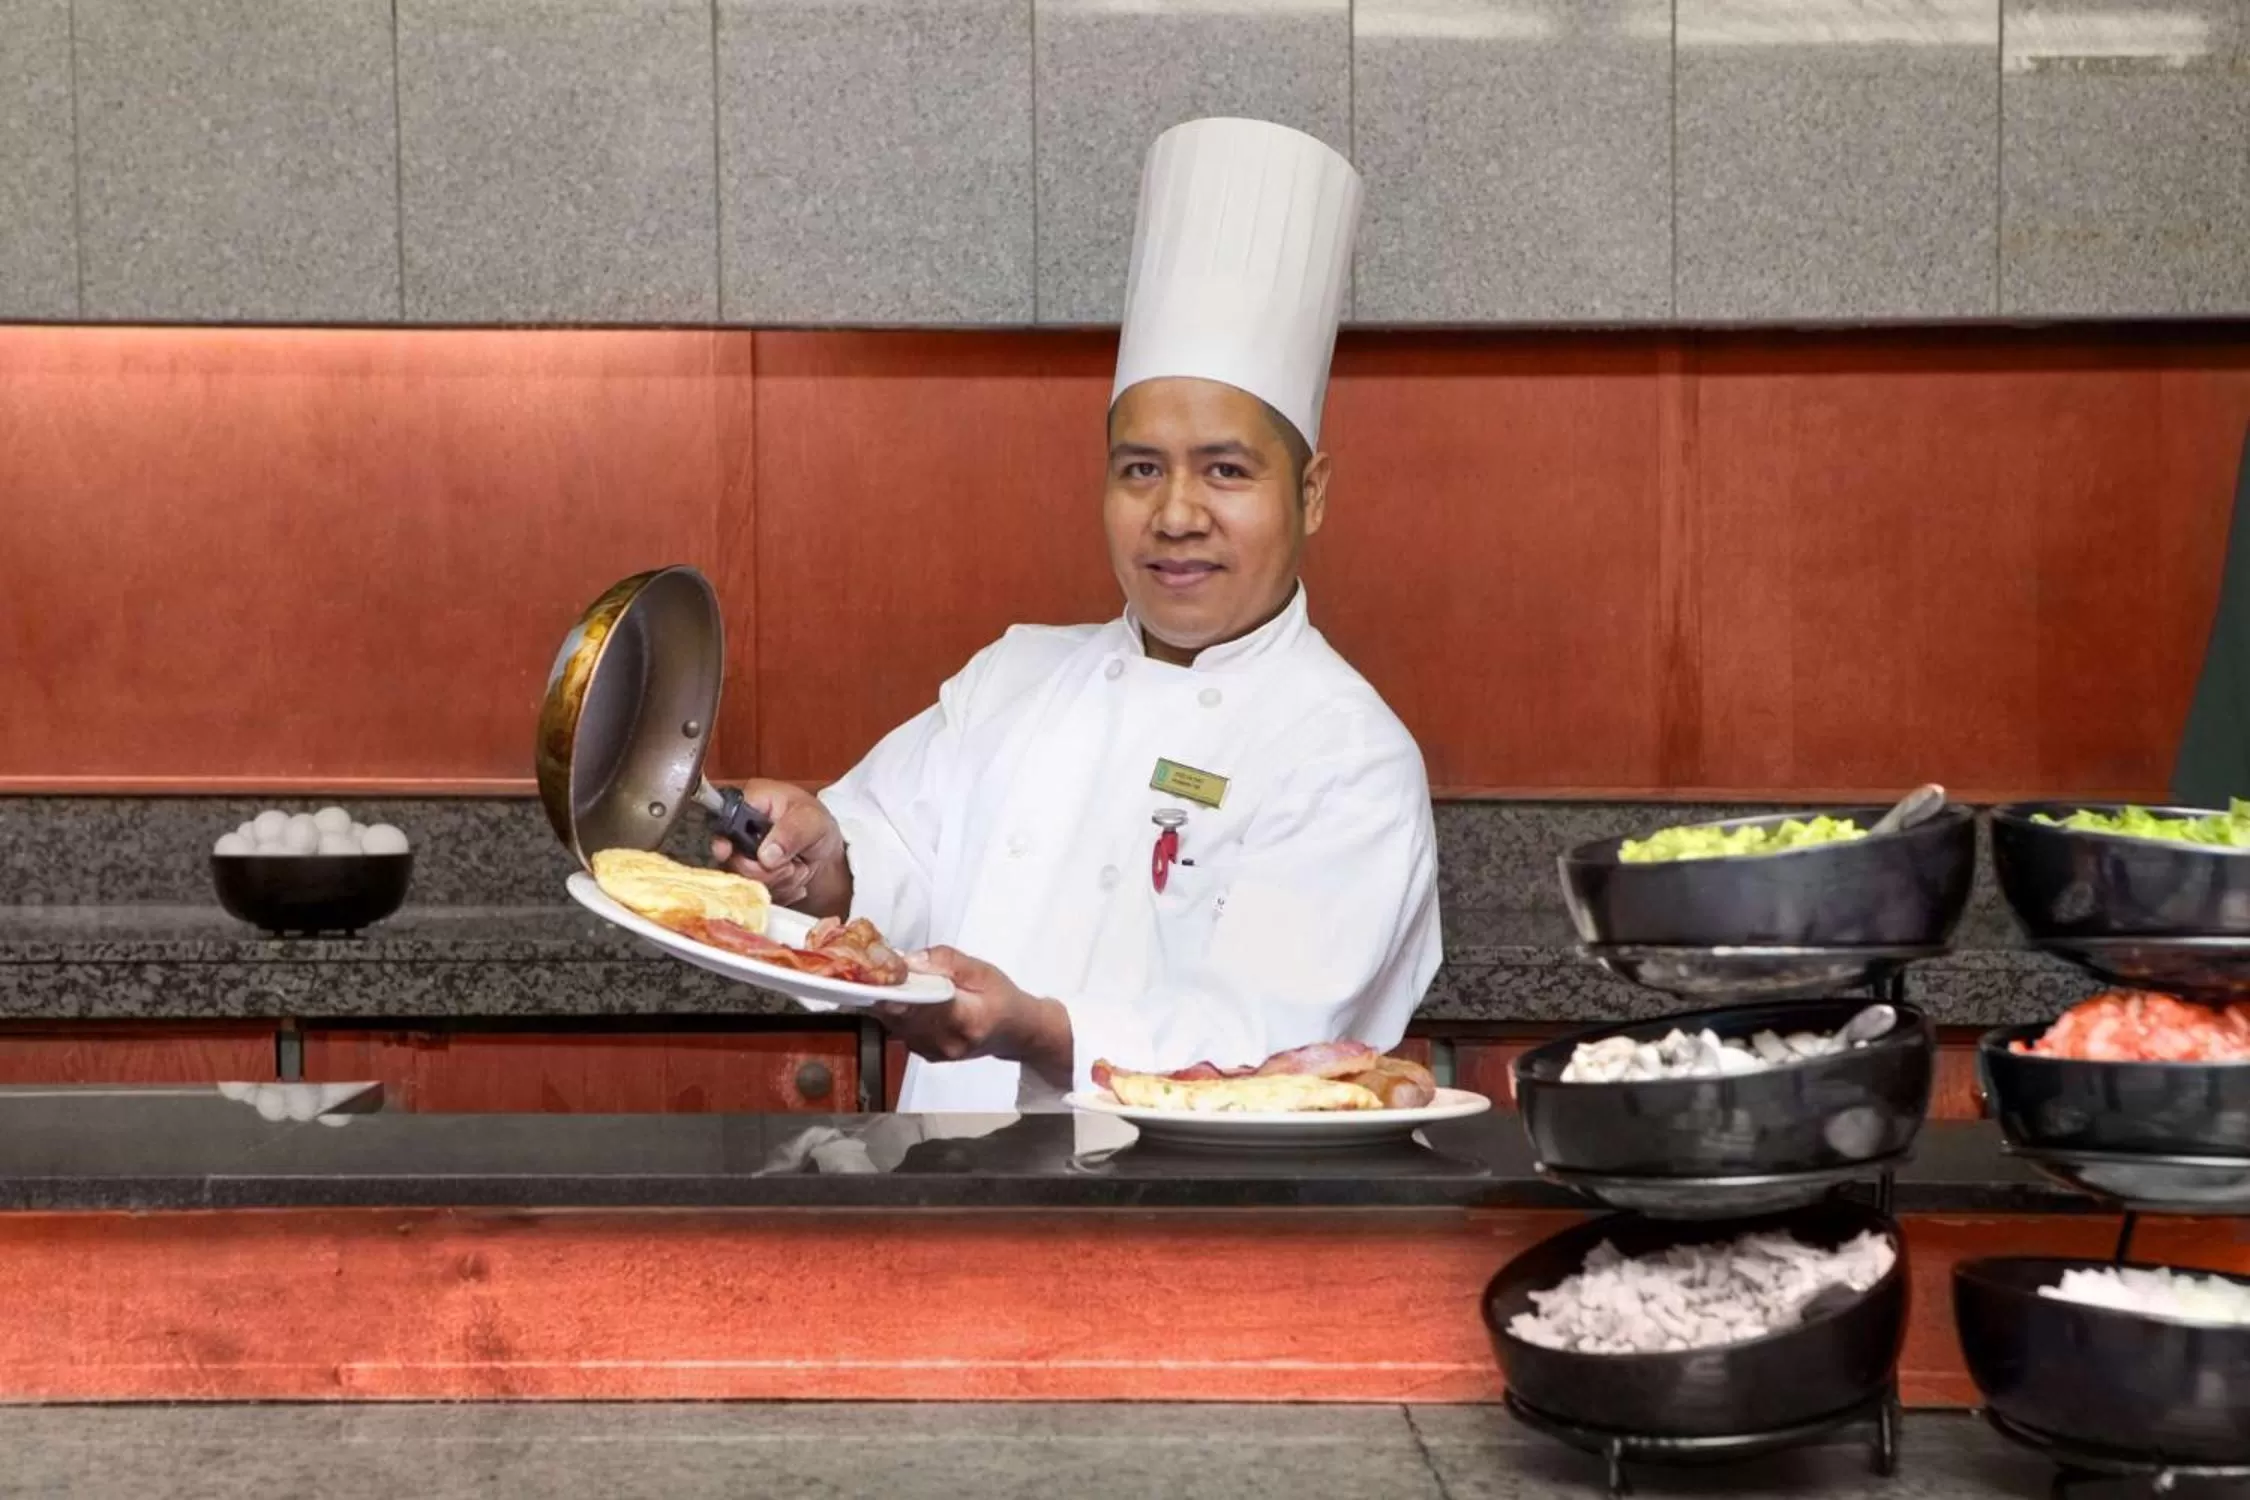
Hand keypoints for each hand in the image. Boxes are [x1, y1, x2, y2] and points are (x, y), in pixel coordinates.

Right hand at [709, 779, 850, 915]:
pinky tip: (793, 878)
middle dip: (768, 871)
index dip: (723, 844)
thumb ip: (791, 832)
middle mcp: (737, 832)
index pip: (720, 826)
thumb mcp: (812, 820)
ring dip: (779, 881)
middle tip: (793, 863)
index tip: (730, 854)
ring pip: (746, 885)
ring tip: (797, 866)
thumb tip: (766, 856)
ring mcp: (741, 858)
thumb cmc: (815, 824)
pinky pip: (757, 897)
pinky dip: (780, 891)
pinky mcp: (749, 879)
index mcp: (748, 805)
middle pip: (732, 863)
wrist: (825, 849)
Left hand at [876, 946, 1073, 1088]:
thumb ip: (947, 962)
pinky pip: (900, 1031)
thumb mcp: (983, 970)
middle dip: (887, 992)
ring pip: (897, 1024)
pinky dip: (896, 1013)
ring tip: (889, 982)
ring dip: (889, 1002)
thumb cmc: (1002, 999)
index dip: (897, 992)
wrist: (1014, 1032)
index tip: (879, 978)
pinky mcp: (926, 1054)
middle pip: (903, 1016)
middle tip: (875, 971)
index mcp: (967, 1020)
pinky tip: (904, 998)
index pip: (923, 1006)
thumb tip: (911, 961)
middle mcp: (948, 1042)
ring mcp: (935, 1052)